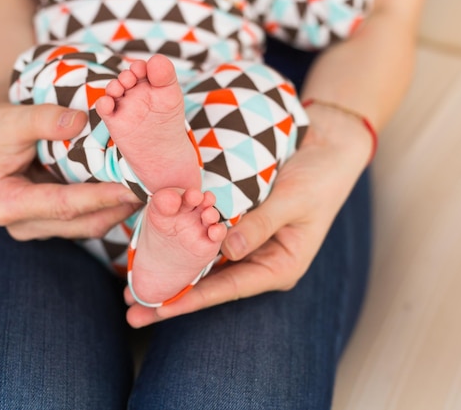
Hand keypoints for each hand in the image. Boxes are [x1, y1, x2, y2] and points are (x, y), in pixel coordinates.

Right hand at [0, 90, 141, 239]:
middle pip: (82, 223)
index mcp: (5, 204)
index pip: (62, 205)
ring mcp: (39, 225)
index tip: (133, 189)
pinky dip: (110, 206)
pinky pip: (87, 218)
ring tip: (150, 193)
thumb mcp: (8, 120)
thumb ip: (41, 120)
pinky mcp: (53, 220)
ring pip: (89, 225)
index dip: (100, 198)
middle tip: (155, 194)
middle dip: (119, 209)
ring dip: (119, 210)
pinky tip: (132, 190)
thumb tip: (79, 121)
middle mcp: (22, 224)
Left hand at [124, 105, 372, 326]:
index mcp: (278, 267)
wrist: (326, 150)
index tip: (161, 309)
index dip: (194, 299)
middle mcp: (258, 261)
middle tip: (134, 311)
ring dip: (170, 274)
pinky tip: (153, 252)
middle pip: (210, 284)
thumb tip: (227, 250)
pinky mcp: (235, 226)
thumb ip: (260, 224)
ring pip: (203, 264)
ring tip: (133, 290)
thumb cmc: (319, 179)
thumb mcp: (294, 200)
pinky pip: (205, 240)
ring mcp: (245, 245)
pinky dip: (181, 245)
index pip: (230, 289)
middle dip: (173, 297)